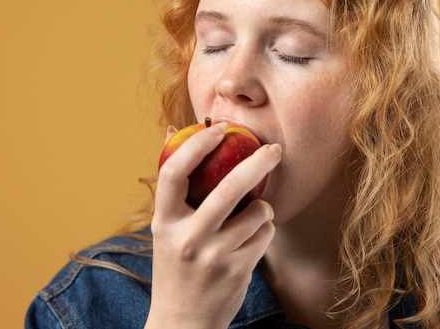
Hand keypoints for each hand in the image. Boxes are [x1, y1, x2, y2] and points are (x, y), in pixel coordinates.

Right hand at [144, 123, 280, 328]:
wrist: (182, 322)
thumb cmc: (176, 264)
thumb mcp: (166, 227)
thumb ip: (172, 181)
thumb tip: (171, 130)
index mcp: (164, 221)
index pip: (173, 172)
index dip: (196, 144)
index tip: (219, 128)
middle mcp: (187, 238)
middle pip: (227, 188)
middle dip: (257, 162)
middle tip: (275, 149)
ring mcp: (214, 257)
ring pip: (257, 212)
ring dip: (263, 207)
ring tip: (253, 214)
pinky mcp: (238, 271)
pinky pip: (266, 234)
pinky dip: (265, 228)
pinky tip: (252, 237)